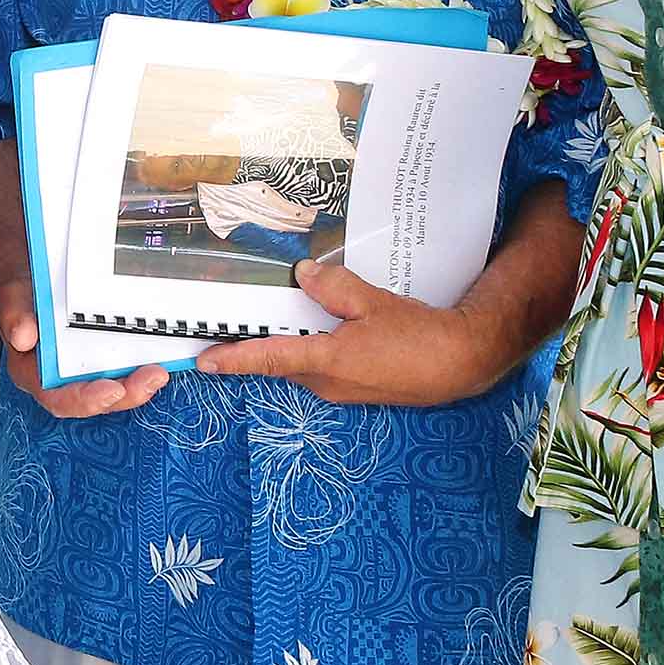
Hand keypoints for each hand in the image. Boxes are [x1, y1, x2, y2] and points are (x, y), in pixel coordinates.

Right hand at [0, 275, 169, 418]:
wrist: (33, 277)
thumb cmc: (22, 292)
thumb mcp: (13, 295)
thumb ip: (14, 315)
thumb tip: (23, 335)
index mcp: (34, 373)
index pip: (58, 398)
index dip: (86, 400)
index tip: (111, 390)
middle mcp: (60, 378)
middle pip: (94, 399)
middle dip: (126, 394)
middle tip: (151, 378)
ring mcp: (82, 369)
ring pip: (113, 388)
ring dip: (138, 385)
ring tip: (159, 373)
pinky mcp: (101, 357)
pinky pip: (121, 369)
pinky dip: (140, 367)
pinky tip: (158, 359)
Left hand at [193, 263, 519, 405]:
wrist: (460, 364)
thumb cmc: (420, 338)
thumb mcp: (374, 304)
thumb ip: (336, 288)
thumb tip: (306, 275)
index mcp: (327, 362)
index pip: (268, 358)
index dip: (233, 359)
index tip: (203, 361)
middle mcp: (328, 382)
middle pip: (282, 360)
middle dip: (259, 345)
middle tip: (231, 328)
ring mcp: (342, 389)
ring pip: (303, 362)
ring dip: (292, 345)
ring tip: (287, 318)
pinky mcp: (357, 388)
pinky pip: (323, 366)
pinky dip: (315, 348)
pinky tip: (328, 328)